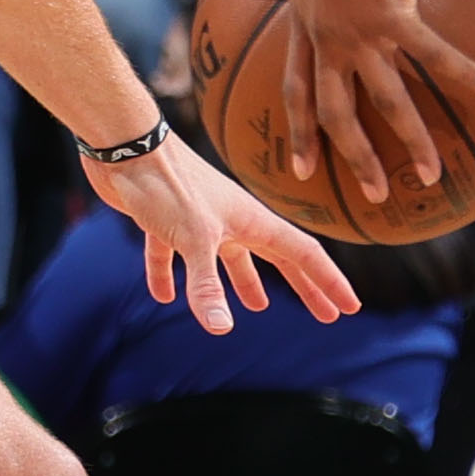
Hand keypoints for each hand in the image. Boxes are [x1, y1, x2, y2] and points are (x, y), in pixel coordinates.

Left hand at [87, 134, 359, 333]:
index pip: (302, 254)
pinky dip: (168, 275)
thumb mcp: (193, 239)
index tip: (349, 307)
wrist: (125, 145)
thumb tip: (222, 330)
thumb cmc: (166, 185)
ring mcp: (199, 219)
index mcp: (251, 219)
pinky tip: (163, 296)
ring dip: (243, 283)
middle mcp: (231, 219)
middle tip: (324, 314)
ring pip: (228, 258)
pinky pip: (170, 254)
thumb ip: (208, 285)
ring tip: (256, 308)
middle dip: (301, 287)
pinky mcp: (164, 219)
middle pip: (276, 258)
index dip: (327, 281)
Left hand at [248, 0, 474, 207]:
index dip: (300, 130)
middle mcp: (330, 39)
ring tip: (431, 174)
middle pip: (336, 112)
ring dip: (410, 140)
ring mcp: (360, 31)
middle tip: (372, 195)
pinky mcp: (393, 13)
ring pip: (386, 100)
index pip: (296, 90)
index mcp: (306, 26)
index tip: (302, 167)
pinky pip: (431, 52)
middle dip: (353, 158)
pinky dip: (460, 71)